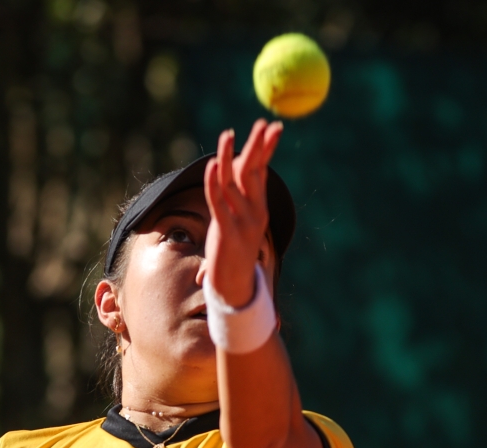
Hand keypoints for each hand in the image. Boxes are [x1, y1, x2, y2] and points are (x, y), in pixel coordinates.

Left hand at [203, 119, 282, 307]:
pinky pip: (217, 201)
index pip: (263, 171)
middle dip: (259, 145)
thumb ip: (245, 197)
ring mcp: (241, 221)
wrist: (234, 285)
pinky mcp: (224, 230)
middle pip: (255, 171)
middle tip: (263, 123)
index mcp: (260, 208)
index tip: (274, 128)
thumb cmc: (235, 251)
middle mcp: (255, 212)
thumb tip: (249, 172)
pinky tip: (212, 166)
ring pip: (233, 182)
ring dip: (229, 156)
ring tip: (228, 134)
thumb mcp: (244, 220)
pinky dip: (214, 182)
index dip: (267, 149)